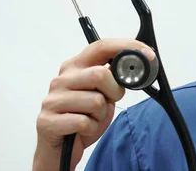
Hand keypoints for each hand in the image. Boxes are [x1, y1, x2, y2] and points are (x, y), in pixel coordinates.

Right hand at [32, 38, 156, 170]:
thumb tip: (136, 63)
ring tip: (91, 117)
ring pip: (95, 101)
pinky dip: (91, 128)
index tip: (148, 55)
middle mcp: (61, 79)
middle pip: (100, 74)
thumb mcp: (102, 93)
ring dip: (101, 114)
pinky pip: (84, 122)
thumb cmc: (83, 116)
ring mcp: (52, 99)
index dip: (127, 47)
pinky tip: (82, 129)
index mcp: (75, 66)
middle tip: (109, 101)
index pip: (102, 46)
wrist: (61, 148)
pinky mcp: (47, 121)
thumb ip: (112, 77)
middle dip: (114, 91)